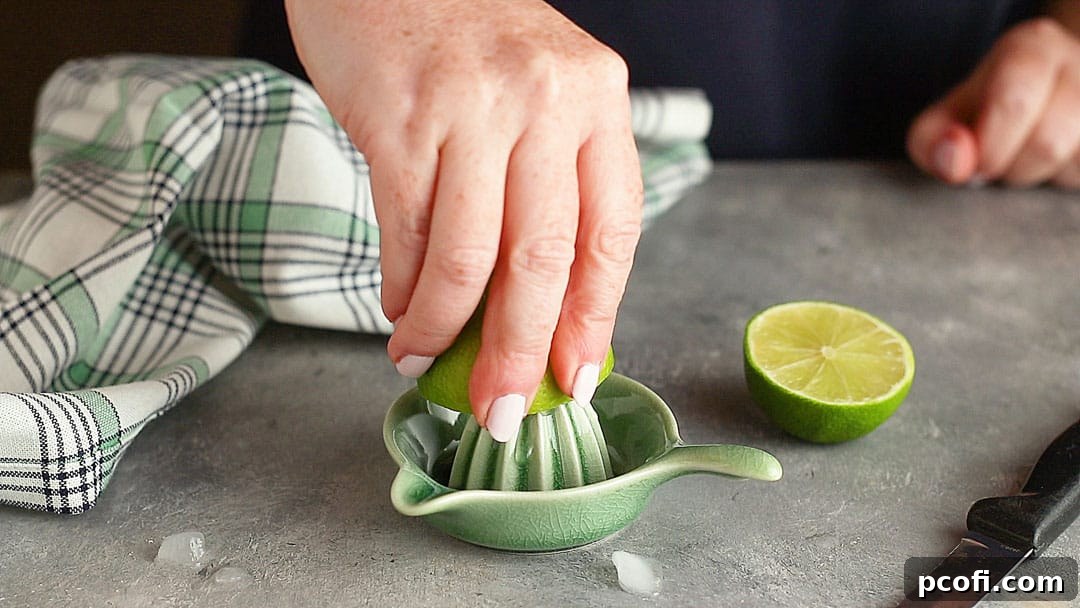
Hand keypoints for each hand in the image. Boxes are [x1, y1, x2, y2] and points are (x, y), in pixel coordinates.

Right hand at [286, 0, 642, 439]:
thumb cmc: (464, 36)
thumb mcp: (538, 91)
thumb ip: (548, 186)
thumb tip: (542, 314)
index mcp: (597, 98)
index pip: (611, 233)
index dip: (594, 319)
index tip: (575, 379)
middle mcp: (544, 98)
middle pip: (543, 260)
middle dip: (522, 352)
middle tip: (503, 408)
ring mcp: (470, 105)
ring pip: (468, 258)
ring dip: (445, 330)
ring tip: (427, 360)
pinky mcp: (399, 115)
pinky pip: (405, 232)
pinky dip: (403, 290)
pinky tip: (401, 313)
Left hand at [908, 17, 1079, 187]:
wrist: (1036, 101)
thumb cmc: (983, 111)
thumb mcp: (942, 120)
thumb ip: (932, 141)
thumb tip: (954, 160)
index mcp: (1032, 48)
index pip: (1014, 102)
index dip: (990, 146)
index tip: (977, 164)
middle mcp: (1077, 64)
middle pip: (1049, 141)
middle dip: (1012, 168)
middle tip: (994, 165)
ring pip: (1073, 159)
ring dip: (1036, 176)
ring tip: (1020, 161)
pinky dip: (1058, 180)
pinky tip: (1046, 164)